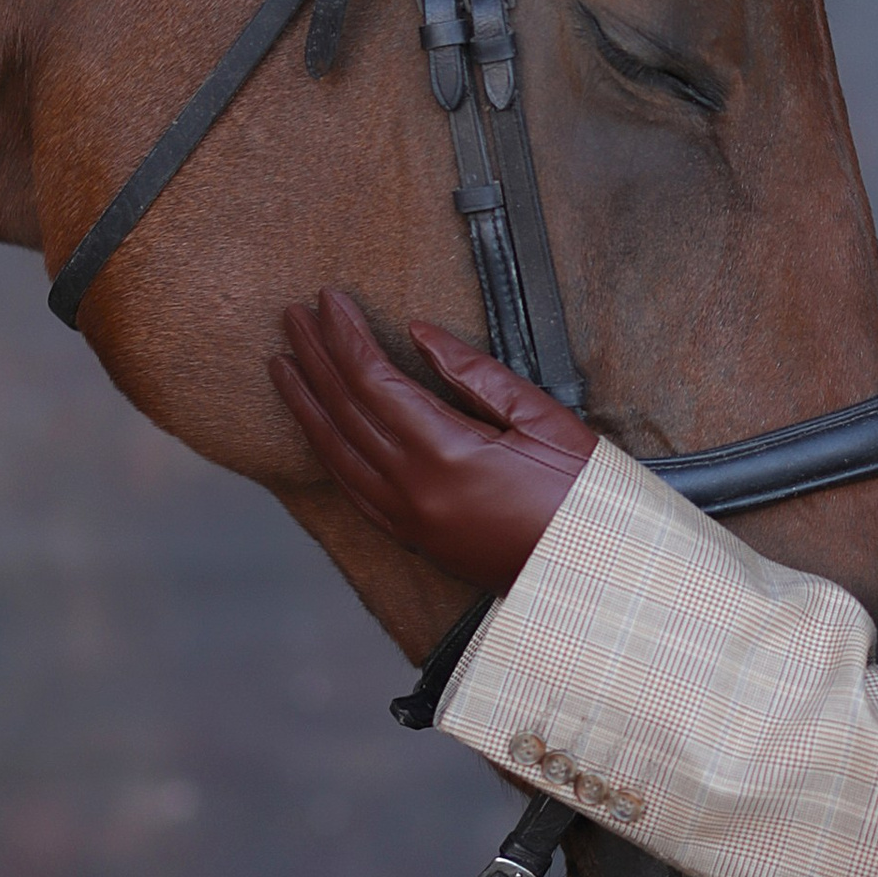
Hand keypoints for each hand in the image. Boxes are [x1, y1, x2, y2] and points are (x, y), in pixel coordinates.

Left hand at [270, 292, 598, 592]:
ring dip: (304, 403)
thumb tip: (420, 334)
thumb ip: (475, 374)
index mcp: (445, 452)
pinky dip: (324, 451)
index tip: (328, 299)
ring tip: (282, 363)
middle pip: (343, 410)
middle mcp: (412, 488)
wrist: (595, 577)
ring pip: (334, 452)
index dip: (345, 335)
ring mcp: (406, 518)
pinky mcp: (411, 537)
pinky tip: (314, 427)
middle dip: (314, 357)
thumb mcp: (543, 419)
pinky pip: (350, 488)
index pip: (373, 380)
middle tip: (293, 316)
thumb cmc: (583, 497)